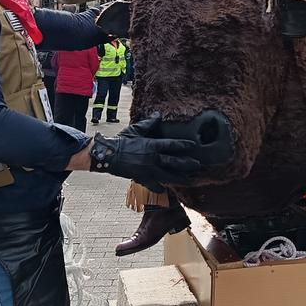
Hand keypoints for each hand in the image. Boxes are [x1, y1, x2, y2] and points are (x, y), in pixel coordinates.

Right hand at [88, 113, 204, 184]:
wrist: (107, 155)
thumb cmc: (121, 141)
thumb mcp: (136, 130)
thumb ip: (149, 123)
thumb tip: (158, 114)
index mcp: (151, 145)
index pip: (171, 145)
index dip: (183, 145)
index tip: (193, 146)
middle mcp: (152, 158)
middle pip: (173, 162)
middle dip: (187, 164)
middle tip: (198, 166)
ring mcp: (147, 170)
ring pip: (167, 176)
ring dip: (180, 179)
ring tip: (190, 181)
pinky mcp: (141, 178)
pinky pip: (153, 185)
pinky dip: (159, 188)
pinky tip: (166, 190)